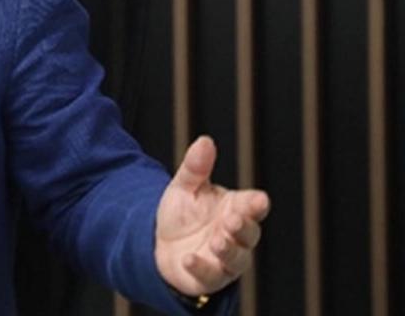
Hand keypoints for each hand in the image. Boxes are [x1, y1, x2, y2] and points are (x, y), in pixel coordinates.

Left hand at [154, 135, 269, 297]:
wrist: (159, 244)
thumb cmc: (182, 214)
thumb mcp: (184, 187)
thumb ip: (195, 168)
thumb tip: (205, 141)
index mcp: (235, 209)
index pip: (253, 206)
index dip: (256, 203)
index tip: (259, 199)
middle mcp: (236, 235)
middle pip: (249, 233)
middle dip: (243, 227)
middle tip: (232, 219)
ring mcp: (225, 259)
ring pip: (237, 258)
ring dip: (229, 249)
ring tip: (217, 240)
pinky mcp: (210, 277)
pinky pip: (211, 276)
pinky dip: (201, 267)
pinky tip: (188, 258)